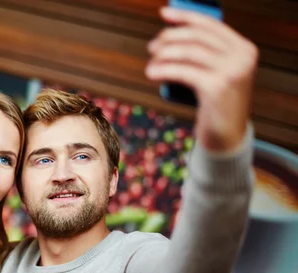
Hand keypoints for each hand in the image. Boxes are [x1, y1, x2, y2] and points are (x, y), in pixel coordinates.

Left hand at [146, 7, 258, 151]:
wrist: (226, 137)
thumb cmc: (215, 105)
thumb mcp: (217, 75)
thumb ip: (206, 55)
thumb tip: (170, 35)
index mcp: (244, 49)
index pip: (211, 24)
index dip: (185, 16)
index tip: (163, 14)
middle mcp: (242, 57)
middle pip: (197, 36)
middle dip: (170, 37)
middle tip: (152, 47)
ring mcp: (232, 72)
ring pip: (188, 52)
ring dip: (164, 55)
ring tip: (150, 64)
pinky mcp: (217, 87)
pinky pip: (183, 71)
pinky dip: (164, 69)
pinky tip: (152, 72)